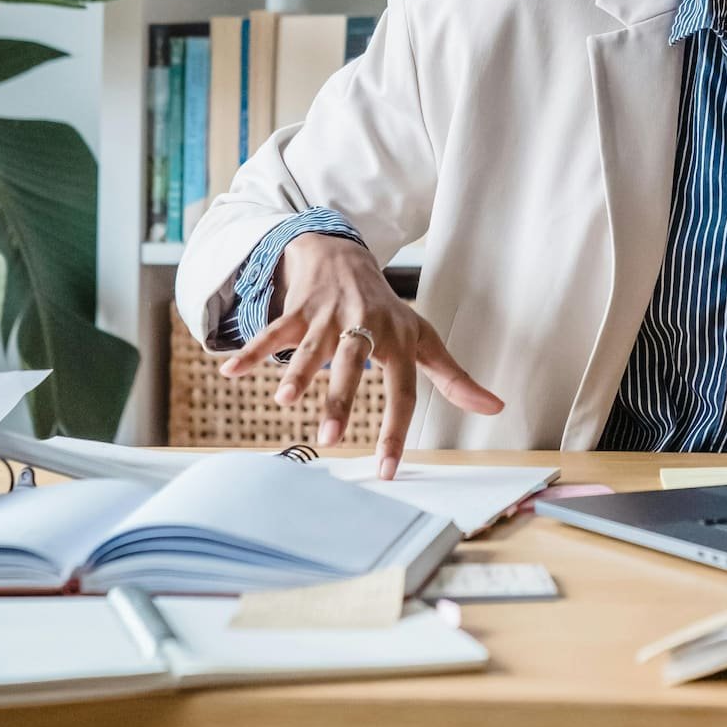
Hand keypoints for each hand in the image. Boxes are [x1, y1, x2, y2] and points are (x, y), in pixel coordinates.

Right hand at [219, 232, 502, 477]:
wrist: (346, 257)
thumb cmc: (388, 312)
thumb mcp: (423, 338)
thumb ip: (454, 377)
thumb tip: (497, 405)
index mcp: (399, 341)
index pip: (402, 390)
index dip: (395, 430)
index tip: (386, 469)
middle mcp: (365, 327)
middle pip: (354, 364)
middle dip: (341, 399)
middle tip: (329, 438)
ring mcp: (330, 316)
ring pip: (313, 346)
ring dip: (297, 371)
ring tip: (284, 399)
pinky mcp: (300, 309)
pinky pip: (274, 330)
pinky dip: (252, 351)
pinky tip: (230, 371)